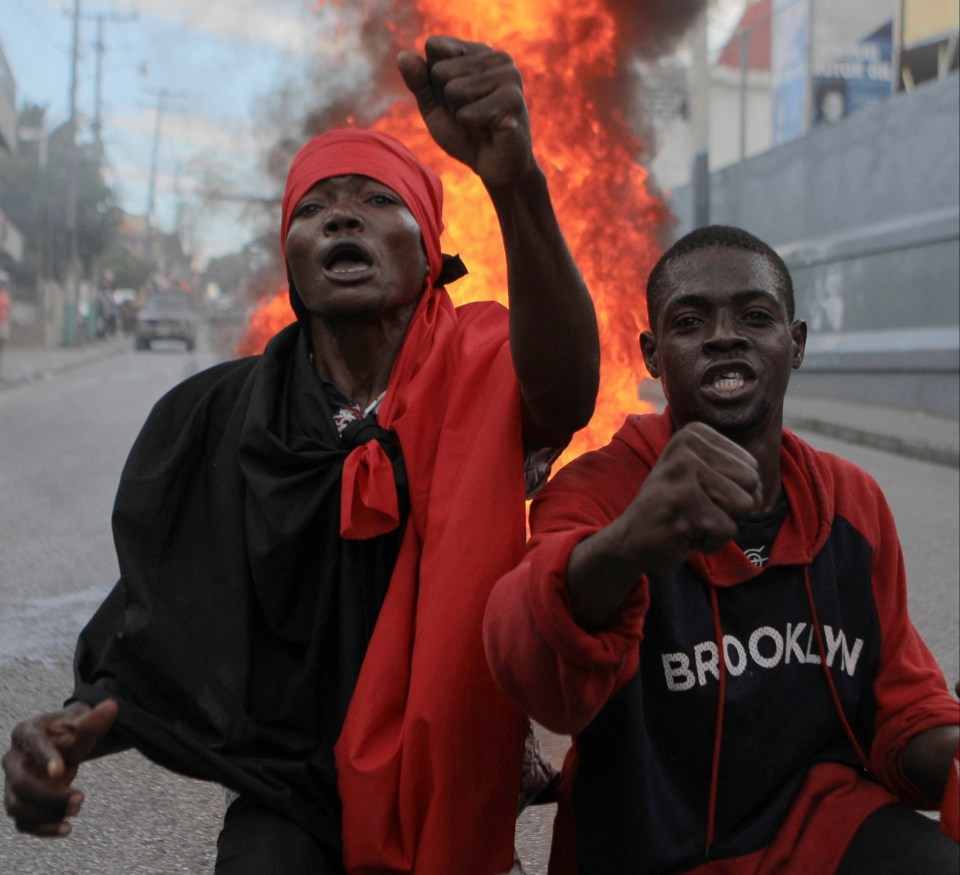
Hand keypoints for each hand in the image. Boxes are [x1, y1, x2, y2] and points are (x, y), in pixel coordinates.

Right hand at [3, 699, 117, 836]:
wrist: (64, 744)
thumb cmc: (71, 731)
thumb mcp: (83, 723)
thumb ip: (95, 719)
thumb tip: (112, 706)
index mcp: (26, 732)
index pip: (33, 744)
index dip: (45, 758)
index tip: (61, 771)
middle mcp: (13, 759)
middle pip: (21, 783)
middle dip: (49, 795)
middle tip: (81, 798)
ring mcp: (12, 783)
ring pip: (18, 806)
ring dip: (46, 814)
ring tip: (77, 809)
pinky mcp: (19, 802)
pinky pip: (23, 822)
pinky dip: (43, 828)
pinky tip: (66, 829)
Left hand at [397, 36, 535, 187]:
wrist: (496, 169)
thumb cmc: (466, 135)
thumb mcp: (435, 108)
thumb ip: (418, 82)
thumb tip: (403, 56)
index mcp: (479, 52)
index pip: (435, 46)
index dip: (435, 81)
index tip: (457, 100)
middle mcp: (498, 57)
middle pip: (441, 71)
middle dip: (448, 102)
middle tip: (471, 117)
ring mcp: (510, 76)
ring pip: (454, 90)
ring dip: (461, 116)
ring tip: (480, 124)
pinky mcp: (513, 100)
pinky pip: (467, 114)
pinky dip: (471, 129)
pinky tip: (490, 131)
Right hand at [618, 422, 762, 573]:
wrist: (632, 538)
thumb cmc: (675, 506)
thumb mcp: (700, 472)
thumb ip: (731, 463)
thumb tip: (772, 455)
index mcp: (693, 433)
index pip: (751, 466)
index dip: (733, 490)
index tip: (699, 493)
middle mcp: (687, 448)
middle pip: (751, 483)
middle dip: (730, 508)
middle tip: (695, 509)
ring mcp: (682, 476)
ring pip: (743, 505)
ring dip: (721, 524)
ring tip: (691, 519)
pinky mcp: (683, 506)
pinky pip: (726, 530)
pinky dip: (709, 541)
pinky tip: (683, 534)